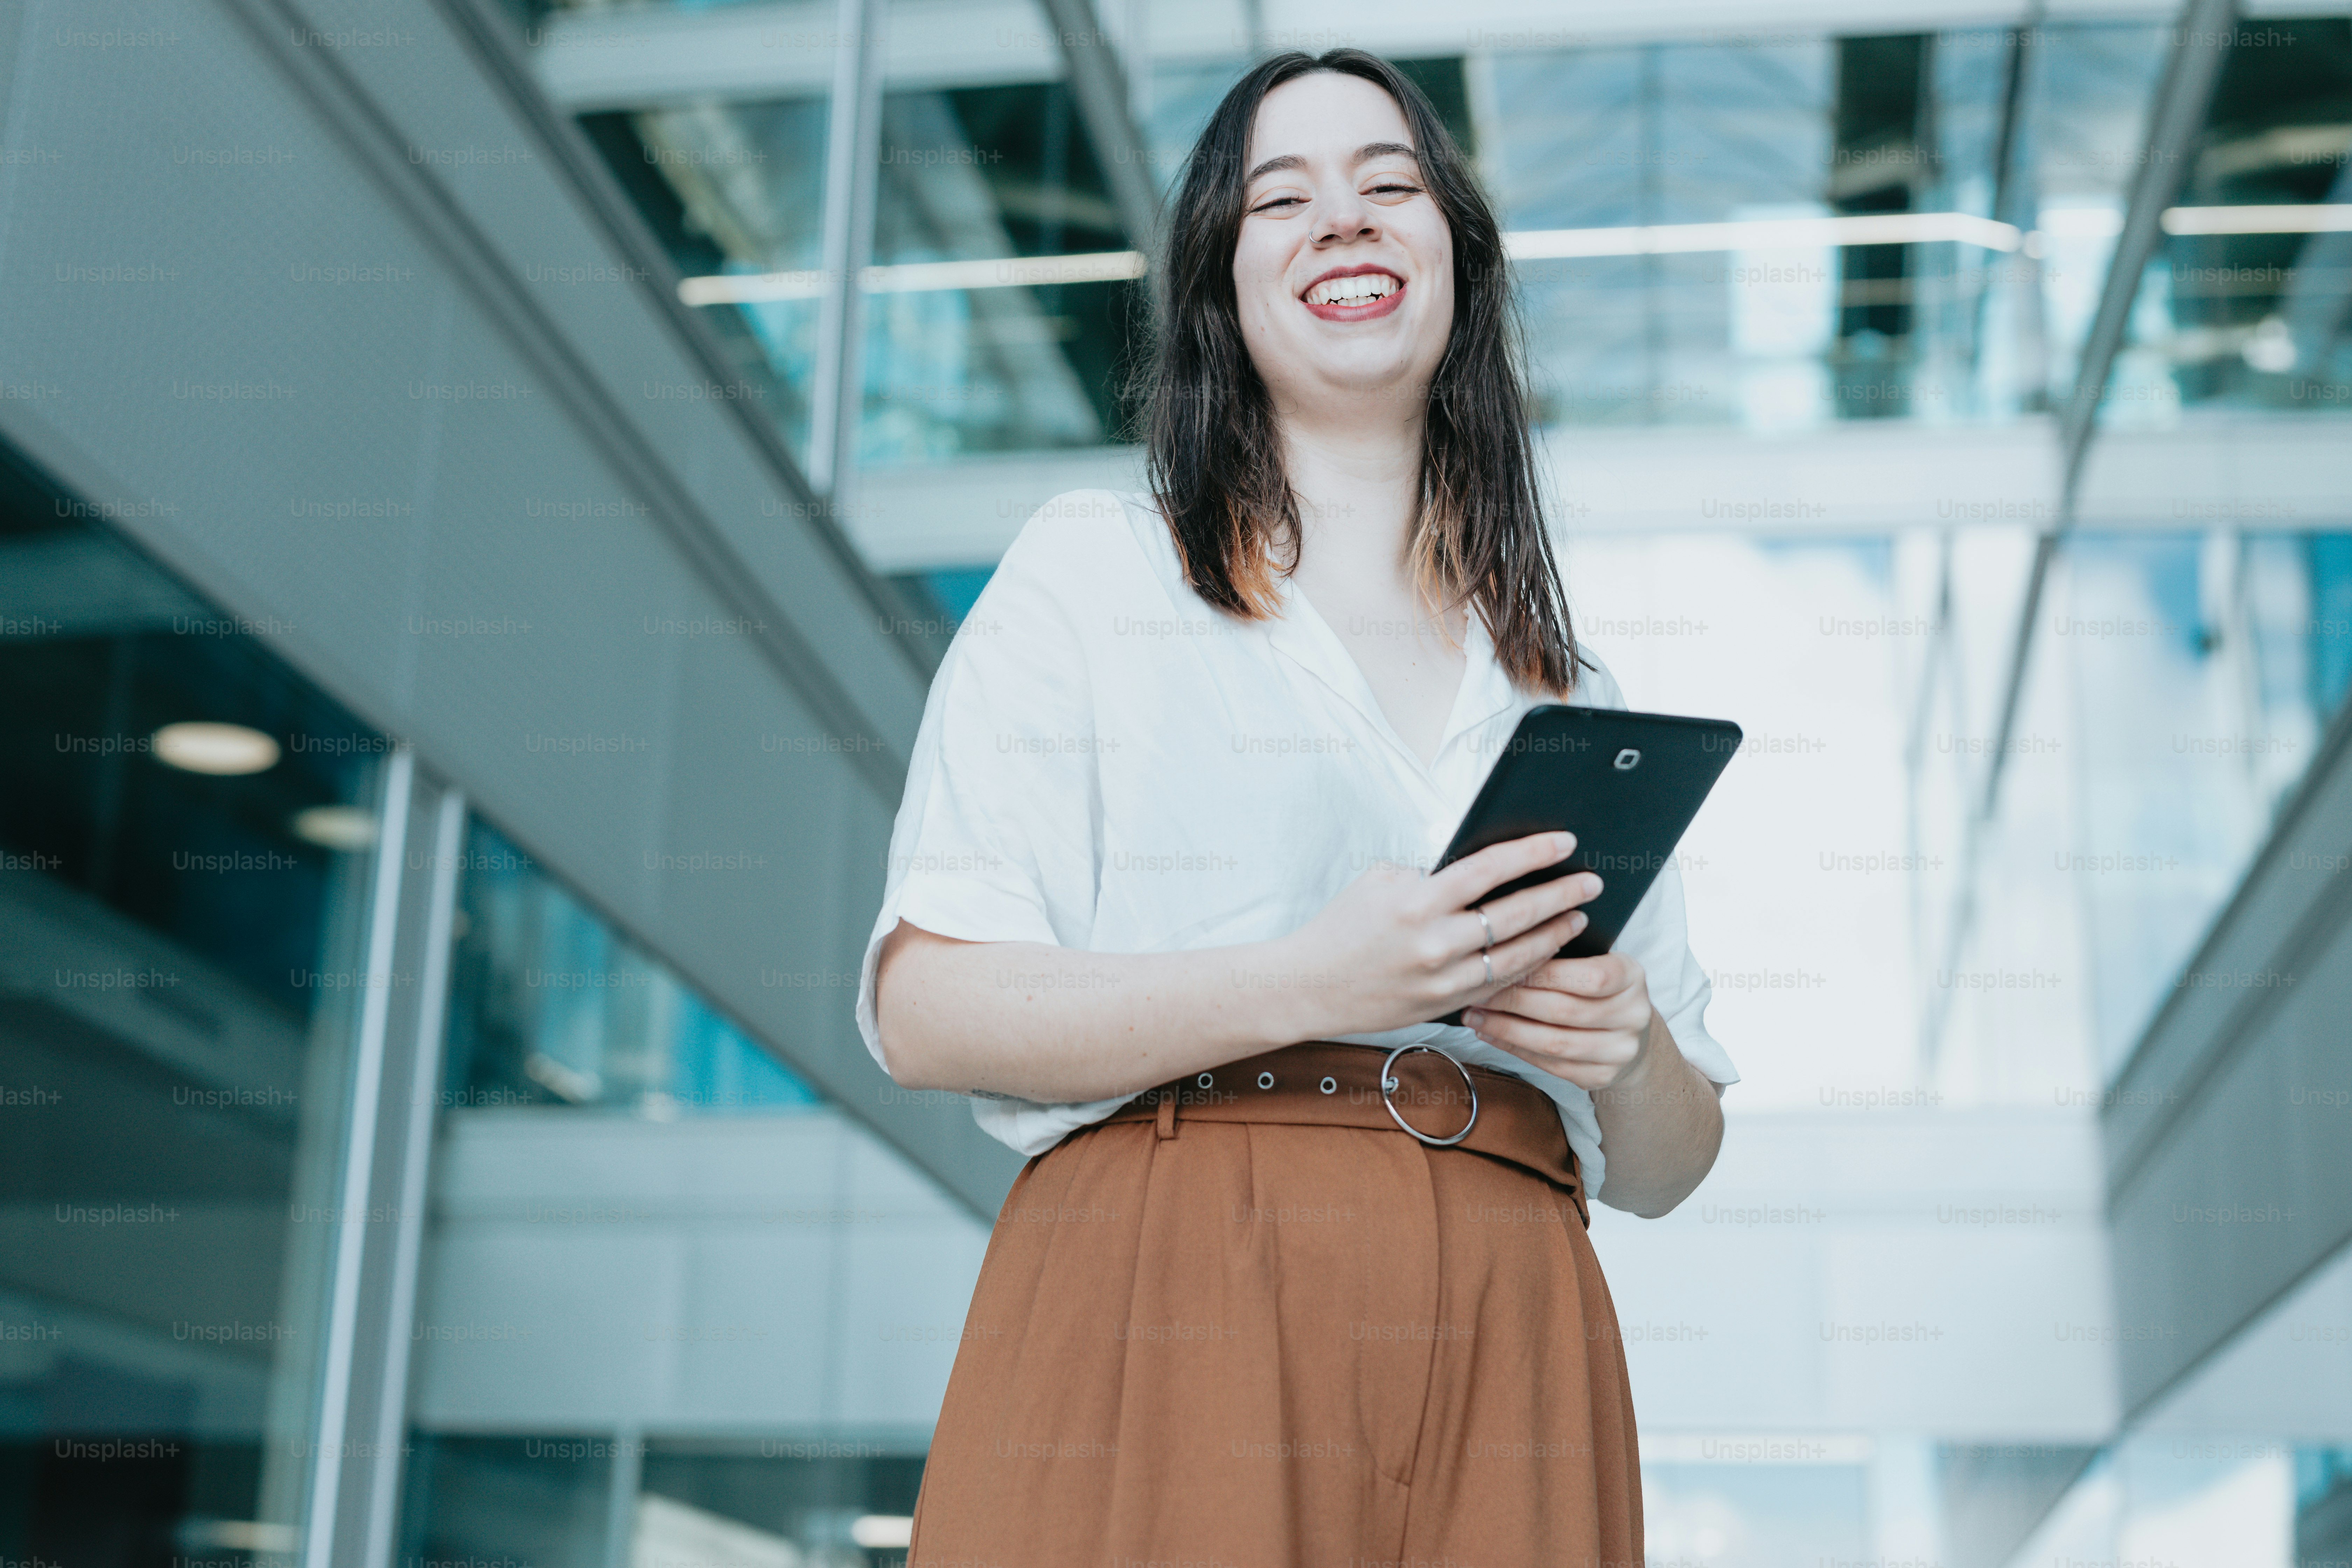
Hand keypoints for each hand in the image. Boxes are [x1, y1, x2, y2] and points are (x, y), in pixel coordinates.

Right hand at [1270, 831, 1599, 1039]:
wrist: (1308, 987)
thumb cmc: (1342, 927)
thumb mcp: (1380, 882)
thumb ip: (1430, 877)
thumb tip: (1480, 872)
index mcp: (1417, 901)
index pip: (1489, 869)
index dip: (1532, 854)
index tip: (1565, 843)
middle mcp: (1434, 942)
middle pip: (1515, 914)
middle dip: (1559, 894)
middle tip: (1590, 882)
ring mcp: (1442, 979)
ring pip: (1516, 956)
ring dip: (1553, 935)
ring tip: (1577, 918)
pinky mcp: (1443, 1005)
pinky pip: (1497, 985)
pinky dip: (1526, 967)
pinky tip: (1545, 953)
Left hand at [1460, 952, 1658, 1092]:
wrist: (1628, 1030)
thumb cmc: (1597, 986)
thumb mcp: (1594, 958)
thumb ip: (1563, 952)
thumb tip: (1507, 943)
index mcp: (1632, 976)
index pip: (1591, 975)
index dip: (1545, 973)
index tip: (1504, 964)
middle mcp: (1633, 1015)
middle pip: (1565, 1010)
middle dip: (1513, 1000)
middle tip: (1477, 991)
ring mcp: (1620, 1051)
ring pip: (1554, 1043)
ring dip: (1507, 1029)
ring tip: (1475, 1016)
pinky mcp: (1602, 1076)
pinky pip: (1551, 1066)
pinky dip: (1515, 1049)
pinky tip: (1491, 1035)